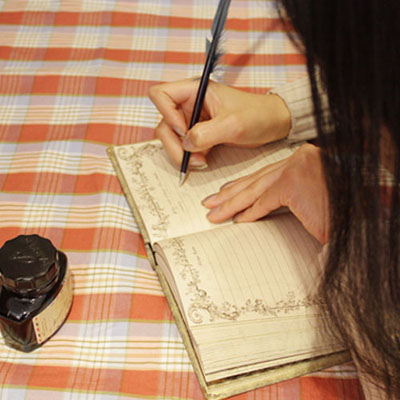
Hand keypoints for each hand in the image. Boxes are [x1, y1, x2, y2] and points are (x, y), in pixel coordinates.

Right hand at [149, 78, 290, 167]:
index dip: (166, 113)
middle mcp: (190, 104)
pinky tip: (203, 162)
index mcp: (195, 91)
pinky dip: (190, 157)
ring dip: (182, 154)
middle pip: (164, 123)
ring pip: (173, 138)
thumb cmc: (257, 114)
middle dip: (174, 144)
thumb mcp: (233, 124)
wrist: (273, 124)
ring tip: (200, 162)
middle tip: (189, 158)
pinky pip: (186, 147)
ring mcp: (194, 120)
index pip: (161, 94)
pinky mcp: (200, 134)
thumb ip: (206, 133)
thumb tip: (186, 143)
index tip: (184, 129)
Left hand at [201, 143, 329, 243]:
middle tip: (211, 202)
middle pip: (256, 178)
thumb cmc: (341, 206)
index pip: (265, 173)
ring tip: (215, 213)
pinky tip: (237, 220)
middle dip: (231, 192)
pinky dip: (250, 212)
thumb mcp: (314, 194)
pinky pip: (265, 201)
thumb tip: (273, 203)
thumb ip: (293, 193)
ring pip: (255, 189)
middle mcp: (298, 159)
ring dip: (232, 203)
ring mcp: (296, 169)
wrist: (361, 216)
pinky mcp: (294, 184)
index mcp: (302, 159)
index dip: (243, 183)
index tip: (227, 190)